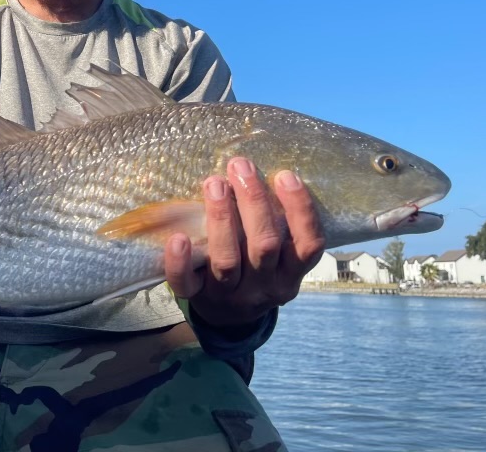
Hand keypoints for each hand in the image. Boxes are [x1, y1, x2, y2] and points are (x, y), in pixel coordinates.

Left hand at [164, 157, 324, 332]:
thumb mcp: (277, 257)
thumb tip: (261, 171)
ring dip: (222, 218)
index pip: (307, 245)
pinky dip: (180, 261)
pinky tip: (178, 238)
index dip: (300, 210)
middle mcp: (263, 287)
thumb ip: (276, 225)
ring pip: (227, 260)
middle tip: (240, 167)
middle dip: (254, 201)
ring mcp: (230, 295)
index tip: (285, 175)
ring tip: (214, 183)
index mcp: (289, 275)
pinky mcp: (197, 298)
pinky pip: (186, 283)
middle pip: (264, 245)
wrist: (228, 318)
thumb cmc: (254, 270)